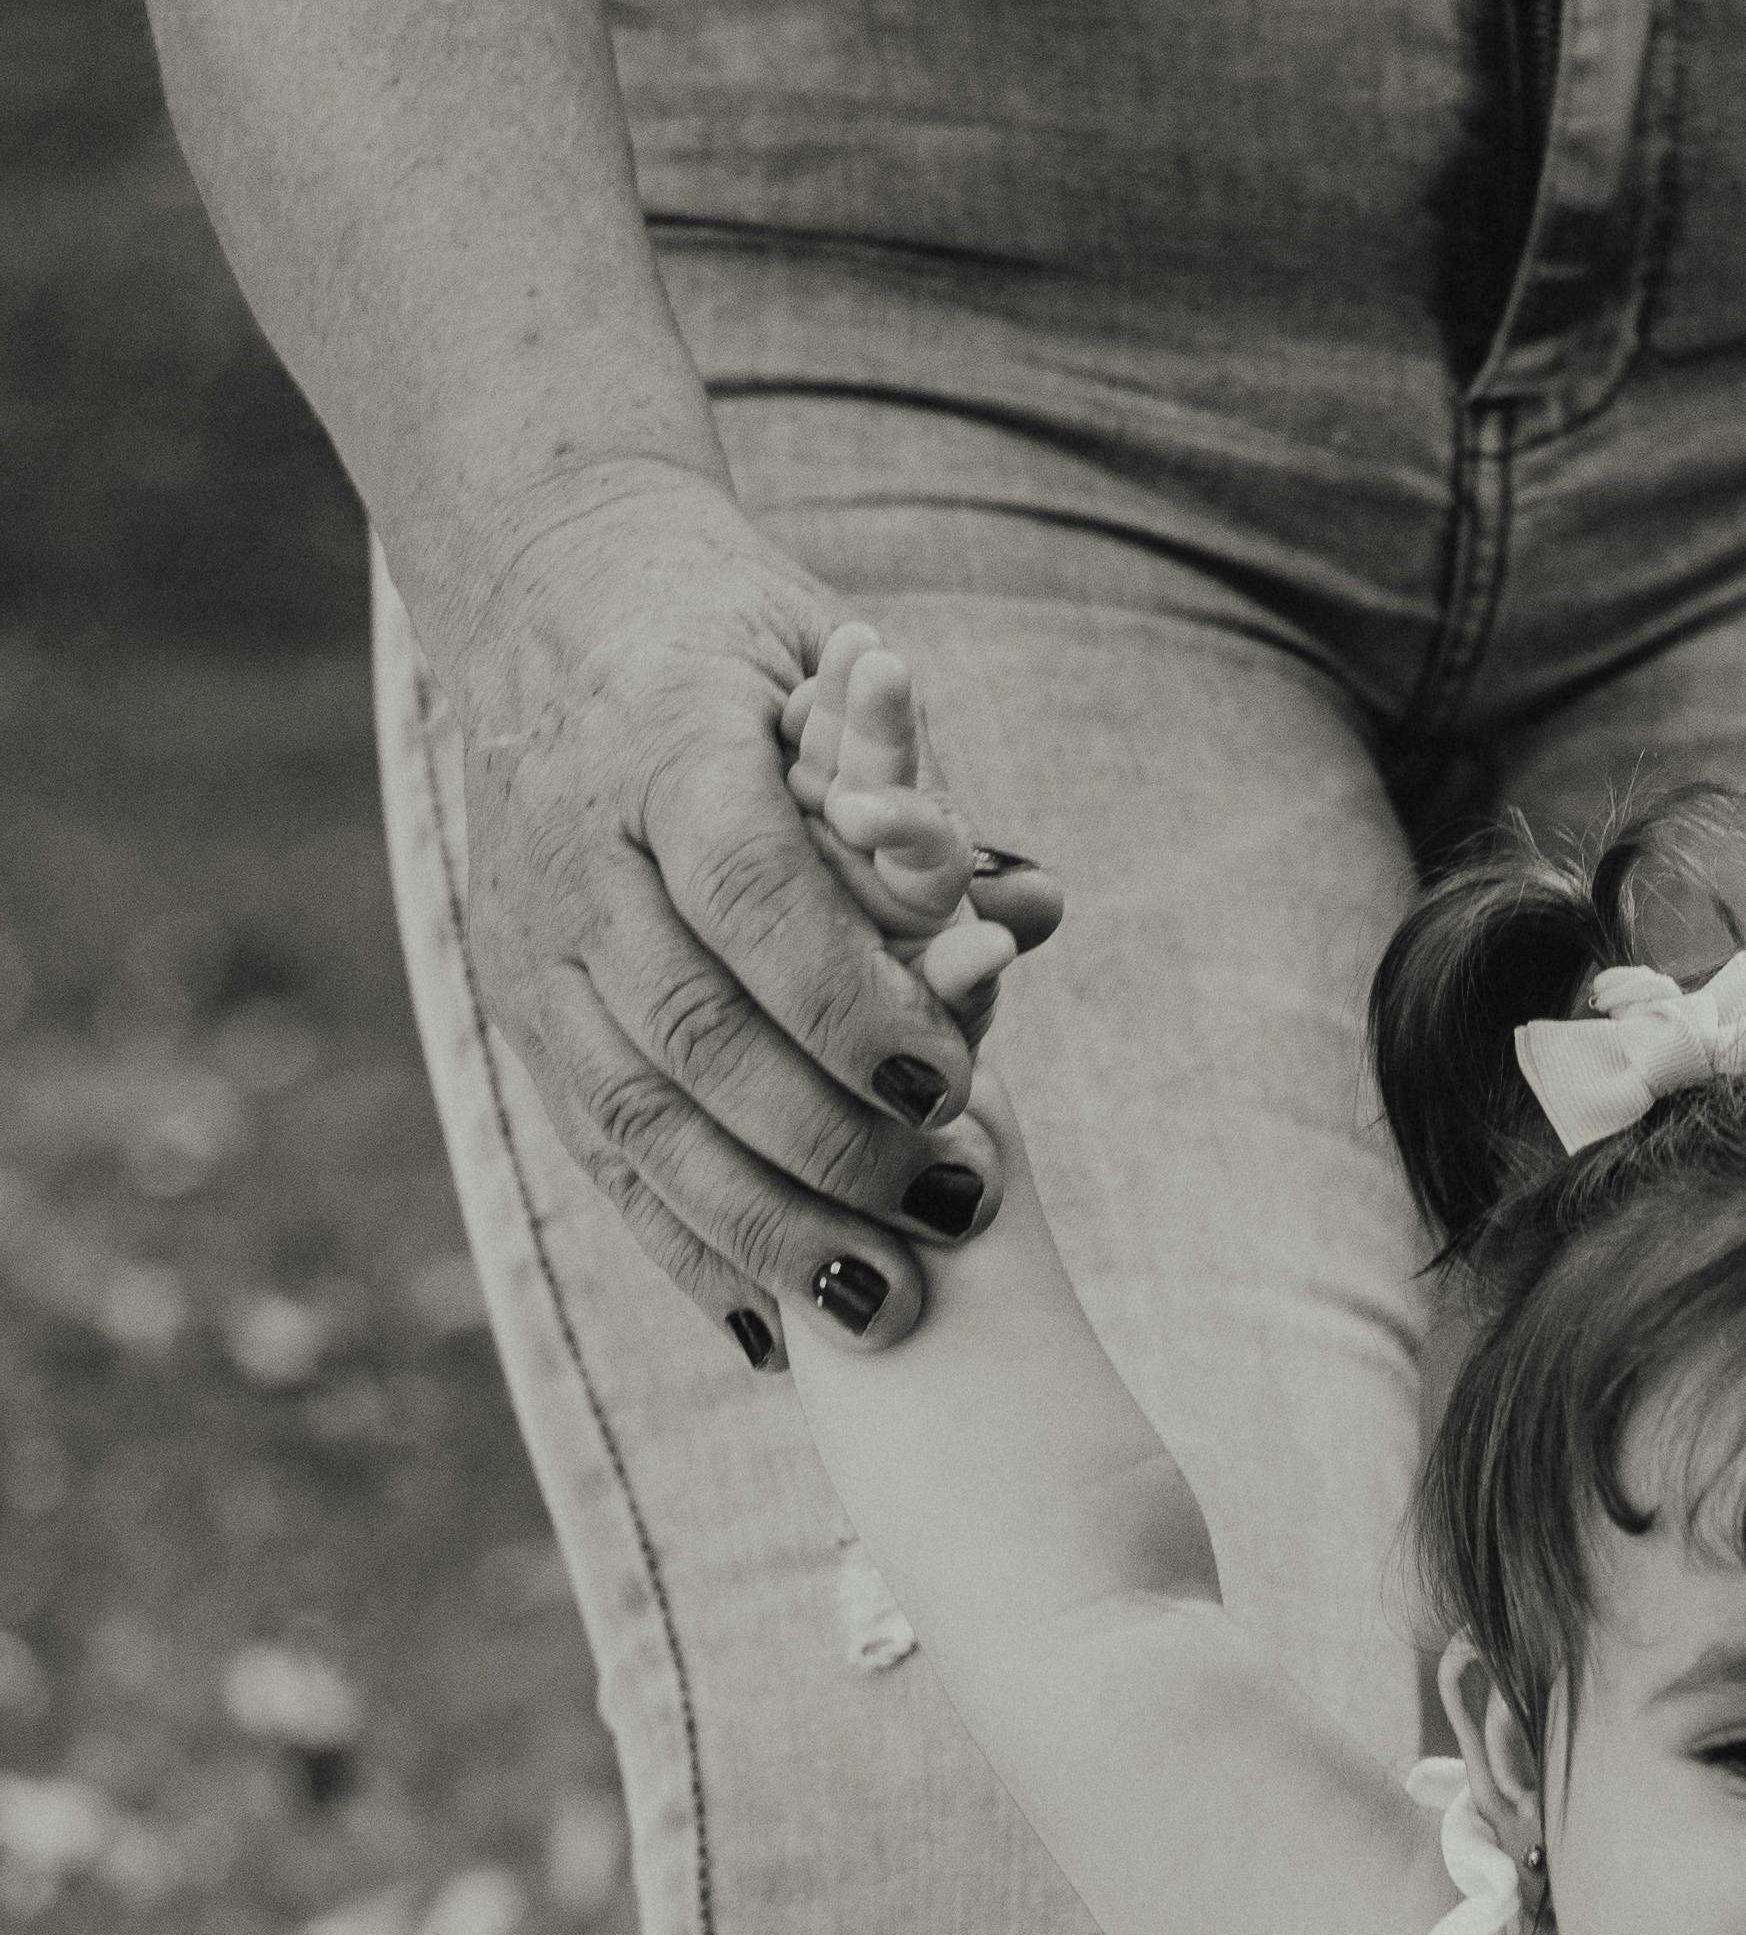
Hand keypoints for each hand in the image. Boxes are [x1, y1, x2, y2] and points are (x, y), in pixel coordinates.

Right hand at [443, 484, 1060, 1357]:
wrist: (547, 601)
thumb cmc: (735, 643)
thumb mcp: (830, 670)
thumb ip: (921, 798)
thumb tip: (1037, 907)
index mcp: (655, 746)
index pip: (749, 895)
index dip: (851, 1005)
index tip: (953, 1084)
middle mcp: (569, 853)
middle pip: (694, 1030)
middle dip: (831, 1143)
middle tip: (955, 1210)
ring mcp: (529, 946)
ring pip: (635, 1116)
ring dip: (767, 1228)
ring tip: (887, 1307)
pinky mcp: (519, 1019)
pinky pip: (600, 1158)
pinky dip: (690, 1251)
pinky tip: (779, 1333)